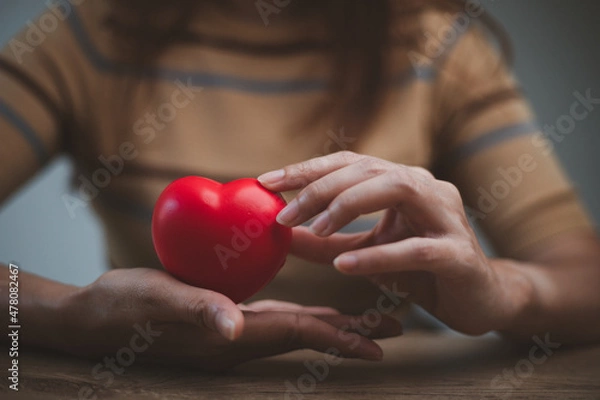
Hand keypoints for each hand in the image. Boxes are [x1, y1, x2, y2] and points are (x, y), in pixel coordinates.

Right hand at [62, 268, 401, 369]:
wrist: (93, 317)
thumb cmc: (122, 307)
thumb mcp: (156, 301)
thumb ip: (196, 310)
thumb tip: (234, 327)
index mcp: (232, 337)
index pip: (298, 335)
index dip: (339, 338)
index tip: (380, 344)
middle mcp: (240, 338)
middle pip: (307, 334)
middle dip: (350, 332)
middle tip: (393, 327)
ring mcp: (234, 330)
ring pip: (296, 327)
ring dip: (333, 323)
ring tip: (368, 319)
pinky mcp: (225, 317)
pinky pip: (276, 316)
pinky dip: (304, 313)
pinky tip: (314, 307)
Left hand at [259, 151, 530, 334]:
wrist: (482, 298)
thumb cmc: (422, 271)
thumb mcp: (365, 253)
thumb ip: (326, 243)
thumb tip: (280, 235)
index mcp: (403, 183)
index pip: (349, 163)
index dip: (307, 169)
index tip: (266, 181)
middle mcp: (426, 188)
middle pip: (368, 170)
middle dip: (320, 188)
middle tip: (283, 213)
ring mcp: (446, 217)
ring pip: (397, 189)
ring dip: (349, 206)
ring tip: (315, 229)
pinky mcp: (458, 254)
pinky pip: (416, 250)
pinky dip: (378, 256)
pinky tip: (344, 266)